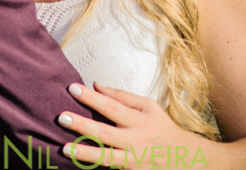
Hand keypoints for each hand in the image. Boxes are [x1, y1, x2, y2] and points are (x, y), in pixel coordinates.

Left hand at [58, 82, 204, 168]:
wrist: (183, 158)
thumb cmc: (162, 128)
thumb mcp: (149, 107)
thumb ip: (122, 96)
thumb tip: (96, 85)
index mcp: (139, 120)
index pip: (111, 106)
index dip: (91, 97)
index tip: (72, 88)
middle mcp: (135, 140)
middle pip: (105, 133)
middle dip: (83, 125)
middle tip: (62, 117)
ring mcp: (134, 161)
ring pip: (106, 158)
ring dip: (84, 153)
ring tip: (65, 148)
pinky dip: (96, 168)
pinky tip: (79, 166)